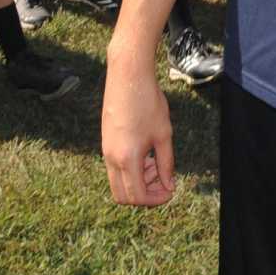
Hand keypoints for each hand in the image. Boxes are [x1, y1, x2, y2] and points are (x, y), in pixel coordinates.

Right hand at [102, 50, 176, 205]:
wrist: (127, 75)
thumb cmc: (148, 102)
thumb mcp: (163, 134)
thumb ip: (166, 164)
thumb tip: (169, 185)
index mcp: (127, 158)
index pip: (138, 196)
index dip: (156, 199)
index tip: (170, 189)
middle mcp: (111, 157)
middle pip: (124, 196)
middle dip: (145, 195)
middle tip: (163, 181)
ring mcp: (105, 149)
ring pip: (118, 182)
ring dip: (138, 181)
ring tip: (156, 163)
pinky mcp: (105, 141)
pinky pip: (115, 167)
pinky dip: (131, 169)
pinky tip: (146, 153)